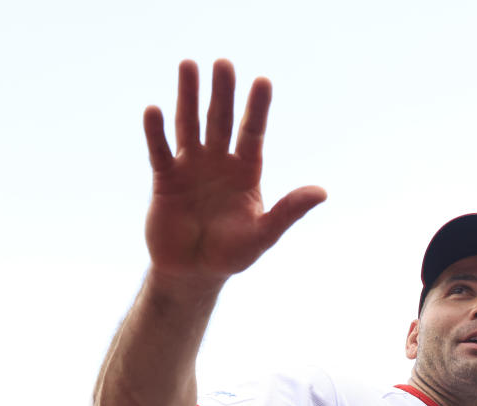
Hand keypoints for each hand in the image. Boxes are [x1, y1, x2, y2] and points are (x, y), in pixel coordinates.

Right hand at [142, 59, 325, 287]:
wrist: (194, 272)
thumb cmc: (232, 254)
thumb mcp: (264, 234)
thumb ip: (289, 211)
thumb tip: (322, 192)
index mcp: (246, 172)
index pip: (254, 133)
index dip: (258, 108)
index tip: (263, 81)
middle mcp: (219, 163)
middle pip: (222, 121)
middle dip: (223, 93)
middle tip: (224, 63)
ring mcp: (191, 168)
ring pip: (190, 125)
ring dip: (188, 97)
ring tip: (188, 65)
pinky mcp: (164, 180)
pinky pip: (160, 151)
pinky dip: (156, 132)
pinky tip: (154, 110)